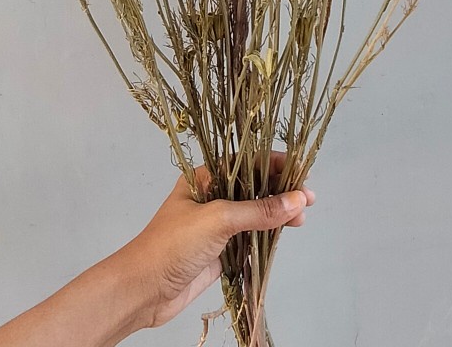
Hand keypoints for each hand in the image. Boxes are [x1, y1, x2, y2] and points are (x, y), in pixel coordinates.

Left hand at [121, 151, 315, 328]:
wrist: (144, 289)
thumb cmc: (172, 245)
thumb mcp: (219, 219)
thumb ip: (259, 211)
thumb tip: (297, 200)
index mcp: (204, 177)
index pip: (245, 162)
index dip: (273, 164)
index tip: (300, 171)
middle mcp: (211, 196)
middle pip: (253, 187)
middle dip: (280, 190)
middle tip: (308, 198)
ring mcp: (216, 224)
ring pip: (254, 212)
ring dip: (277, 213)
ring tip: (302, 217)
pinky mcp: (220, 249)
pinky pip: (250, 236)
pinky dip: (268, 234)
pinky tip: (285, 233)